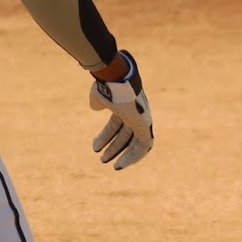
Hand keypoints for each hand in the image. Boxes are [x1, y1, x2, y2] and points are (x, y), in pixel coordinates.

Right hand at [89, 50, 152, 169]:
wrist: (116, 78)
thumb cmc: (106, 85)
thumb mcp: (98, 96)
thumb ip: (97, 102)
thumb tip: (95, 107)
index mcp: (122, 106)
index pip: (115, 125)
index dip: (106, 137)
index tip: (96, 147)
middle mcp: (133, 113)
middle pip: (124, 135)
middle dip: (113, 148)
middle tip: (102, 159)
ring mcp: (140, 119)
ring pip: (133, 142)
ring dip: (120, 153)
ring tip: (106, 162)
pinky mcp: (145, 125)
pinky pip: (144, 145)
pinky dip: (134, 156)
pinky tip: (121, 163)